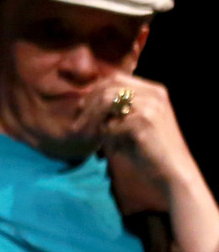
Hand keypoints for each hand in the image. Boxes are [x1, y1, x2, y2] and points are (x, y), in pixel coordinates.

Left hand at [84, 74, 218, 251]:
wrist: (174, 172)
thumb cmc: (151, 151)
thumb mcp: (134, 125)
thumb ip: (116, 112)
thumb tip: (84, 103)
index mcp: (154, 91)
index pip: (115, 79)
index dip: (94, 91)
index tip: (80, 108)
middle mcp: (154, 94)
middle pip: (108, 87)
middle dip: (87, 105)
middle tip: (76, 123)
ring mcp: (150, 106)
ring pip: (106, 102)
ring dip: (90, 119)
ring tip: (81, 134)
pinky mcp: (144, 122)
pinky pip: (111, 124)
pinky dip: (103, 134)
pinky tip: (103, 145)